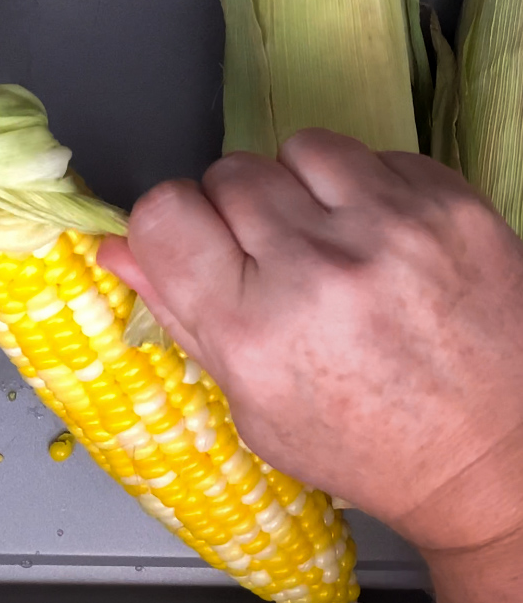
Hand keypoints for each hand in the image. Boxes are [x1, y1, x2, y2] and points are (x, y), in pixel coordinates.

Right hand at [99, 128, 522, 556]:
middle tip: (272, 259)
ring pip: (296, 147)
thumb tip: (117, 247)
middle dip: (237, 212)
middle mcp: (317, 268)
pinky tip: (378, 239)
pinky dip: (363, 187)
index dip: (170, 225)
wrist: (500, 455)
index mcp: (253, 330)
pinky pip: (369, 153)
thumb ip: (179, 313)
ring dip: (299, 187)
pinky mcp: (449, 204)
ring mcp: (389, 228)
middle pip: (227, 174)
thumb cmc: (369, 445)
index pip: (163, 211)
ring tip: (327, 238)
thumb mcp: (252, 404)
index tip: (193, 244)